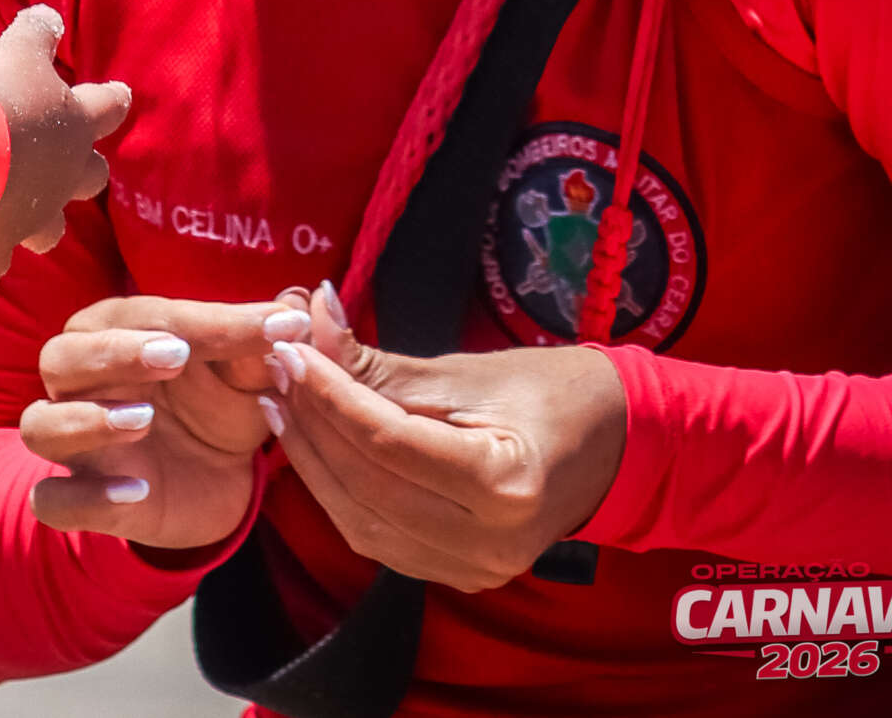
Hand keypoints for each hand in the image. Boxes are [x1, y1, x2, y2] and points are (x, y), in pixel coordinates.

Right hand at [0, 6, 130, 290]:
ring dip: (40, 224)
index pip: (107, 106)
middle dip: (85, 170)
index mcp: (75, 126)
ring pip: (50, 229)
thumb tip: (49, 16)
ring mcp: (33, 216)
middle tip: (71, 162)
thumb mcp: (19, 49)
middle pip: (91, 176)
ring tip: (26, 221)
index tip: (120, 94)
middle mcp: (64, 176)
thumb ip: (37, 31)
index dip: (112, 98)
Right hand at [22, 291, 312, 551]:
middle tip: (175, 357)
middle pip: (61, 357)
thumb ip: (263, 341)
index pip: (141, 316)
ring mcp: (78, 445)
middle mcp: (81, 385)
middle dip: (112, 353)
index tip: (260, 326)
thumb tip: (300, 303)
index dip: (197, 321)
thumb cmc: (219, 404)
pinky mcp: (85, 500)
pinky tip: (137, 490)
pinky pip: (56, 502)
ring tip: (142, 419)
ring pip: (40, 426)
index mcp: (115, 335)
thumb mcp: (249, 374)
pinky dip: (87, 497)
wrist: (219, 480)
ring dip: (85, 420)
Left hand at [261, 283, 626, 591]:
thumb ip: (378, 361)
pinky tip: (316, 447)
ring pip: (361, 522)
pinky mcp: (458, 574)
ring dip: (314, 461)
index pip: (388, 442)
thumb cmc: (549, 392)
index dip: (329, 395)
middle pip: (367, 487)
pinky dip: (339, 493)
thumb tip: (311, 316)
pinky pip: (378, 539)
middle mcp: (490, 544)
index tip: (288, 350)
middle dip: (312, 426)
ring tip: (284, 404)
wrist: (615, 445)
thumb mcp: (465, 370)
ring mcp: (474, 570)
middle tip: (277, 371)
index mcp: (505, 486)